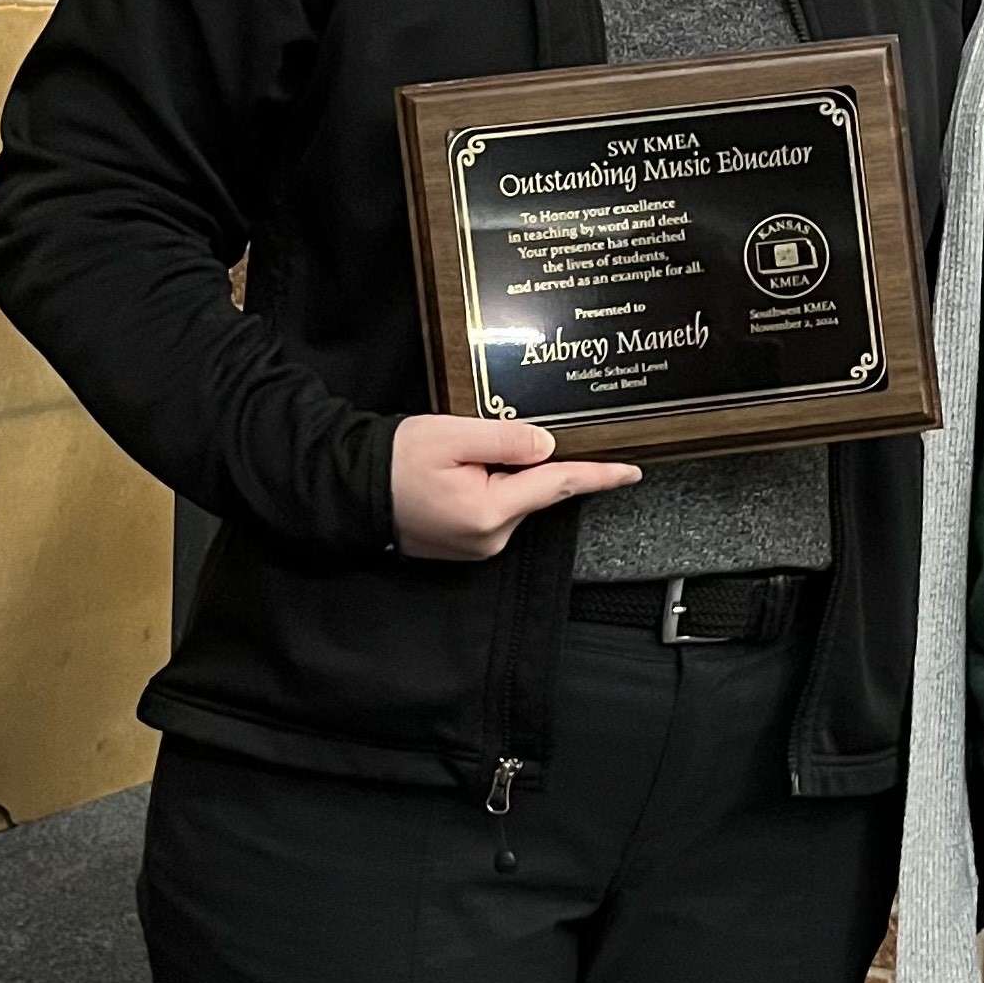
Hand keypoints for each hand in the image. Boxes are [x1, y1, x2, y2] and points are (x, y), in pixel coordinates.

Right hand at [389, 415, 638, 560]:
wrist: (351, 489)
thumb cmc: (397, 459)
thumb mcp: (453, 435)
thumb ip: (506, 439)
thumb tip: (547, 446)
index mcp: (491, 512)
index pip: (558, 486)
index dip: (598, 475)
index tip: (632, 472)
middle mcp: (490, 538)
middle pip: (535, 490)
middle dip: (530, 461)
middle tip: (488, 437)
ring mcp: (478, 547)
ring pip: (515, 499)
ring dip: (505, 474)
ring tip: (462, 454)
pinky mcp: (466, 545)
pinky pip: (496, 510)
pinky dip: (492, 488)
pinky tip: (462, 472)